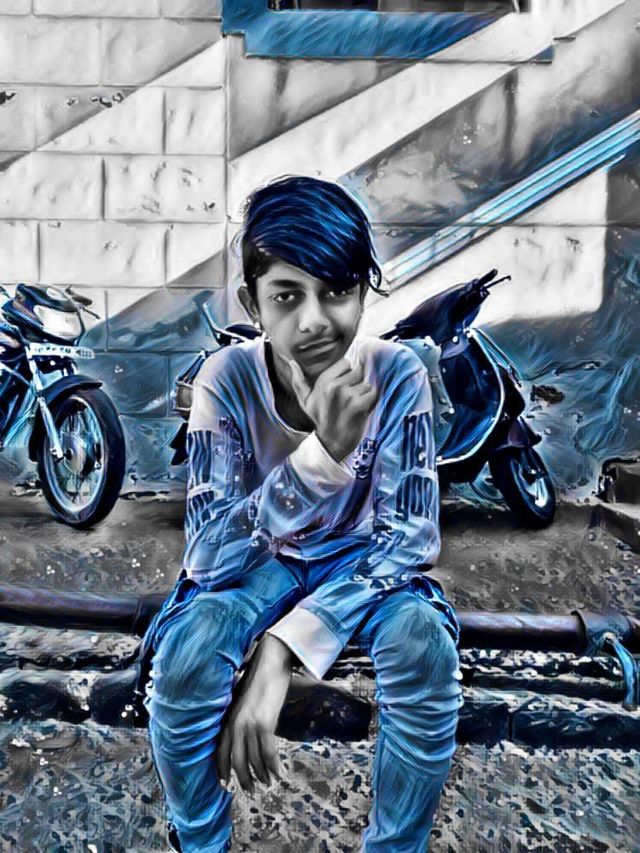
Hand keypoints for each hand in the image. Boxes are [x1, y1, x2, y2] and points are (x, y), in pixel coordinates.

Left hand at [215, 634, 293, 794]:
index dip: (222, 770)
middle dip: (244, 779)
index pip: (220, 751)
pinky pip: (268, 753)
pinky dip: (273, 766)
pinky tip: (279, 773)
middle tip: (253, 791)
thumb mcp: (245, 701)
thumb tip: (244, 734)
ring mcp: (249, 725)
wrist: (270, 661)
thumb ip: (240, 717)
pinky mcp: (264, 724)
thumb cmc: (259, 678)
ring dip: (262, 775)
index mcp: (228, 718)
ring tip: (269, 784)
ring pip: (254, 760)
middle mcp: (235, 724)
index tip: (226, 785)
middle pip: (237, 761)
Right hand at [287, 351, 377, 462]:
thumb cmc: (320, 419)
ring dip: (364, 394)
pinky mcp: (357, 404)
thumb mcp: (305, 401)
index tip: (343, 388)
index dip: (347, 375)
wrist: (331, 443)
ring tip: (355, 406)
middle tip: (349, 399)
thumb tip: (292, 362)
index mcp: (323, 381)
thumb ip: (299, 381)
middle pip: (358, 371)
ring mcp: (345, 395)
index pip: (346, 363)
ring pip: (366, 383)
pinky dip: (371, 401)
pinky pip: (373, 393)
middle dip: (357, 384)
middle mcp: (333, 385)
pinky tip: (362, 410)